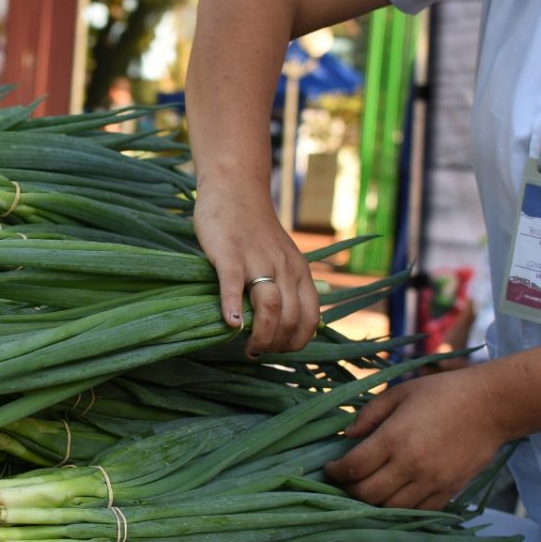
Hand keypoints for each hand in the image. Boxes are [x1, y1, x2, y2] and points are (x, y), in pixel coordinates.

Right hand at [192, 180, 319, 356]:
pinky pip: (233, 284)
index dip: (297, 342)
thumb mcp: (281, 257)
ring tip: (247, 348)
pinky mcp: (230, 253)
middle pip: (290, 317)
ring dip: (261, 335)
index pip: (310, 317)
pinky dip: (232, 307)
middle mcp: (284, 267)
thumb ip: (285, 285)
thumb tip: (281, 324)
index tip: (278, 351)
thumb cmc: (253, 229)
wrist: (235, 188)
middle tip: (258, 352)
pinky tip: (230, 324)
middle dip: (276, 344)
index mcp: (299, 271)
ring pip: (270, 306)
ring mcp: (257, 260)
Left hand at [324, 369, 509, 509]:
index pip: (353, 468)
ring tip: (368, 488)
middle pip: (367, 494)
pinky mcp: (449, 491)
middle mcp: (410, 465)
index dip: (334, 473)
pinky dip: (401, 509)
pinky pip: (418, 512)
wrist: (492, 406)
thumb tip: (346, 436)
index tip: (329, 469)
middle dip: (349, 490)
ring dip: (373, 502)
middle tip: (345, 481)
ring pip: (390, 509)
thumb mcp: (399, 393)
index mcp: (394, 438)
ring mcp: (432, 481)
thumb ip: (369, 414)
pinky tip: (394, 495)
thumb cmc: (442, 393)